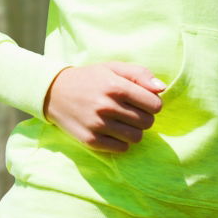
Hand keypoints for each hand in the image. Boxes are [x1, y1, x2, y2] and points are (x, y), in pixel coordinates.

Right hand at [42, 62, 165, 152]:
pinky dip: (122, 142)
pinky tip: (113, 131)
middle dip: (144, 117)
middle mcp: (107, 107)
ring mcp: (98, 125)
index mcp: (117, 87)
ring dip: (134, 130)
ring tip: (123, 122)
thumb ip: (141, 74)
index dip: (153, 104)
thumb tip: (162, 89)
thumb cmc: (91, 78)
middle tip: (132, 111)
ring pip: (136, 137)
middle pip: (147, 122)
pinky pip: (122, 149)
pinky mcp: (90, 140)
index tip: (144, 102)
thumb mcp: (115, 68)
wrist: (54, 92)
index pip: (155, 105)